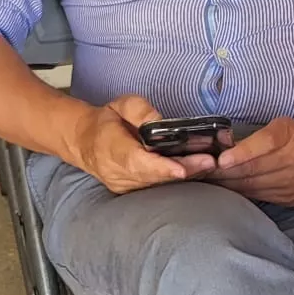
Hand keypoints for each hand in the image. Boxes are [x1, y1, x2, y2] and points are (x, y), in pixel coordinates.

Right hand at [70, 95, 213, 193]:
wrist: (84, 141)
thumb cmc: (107, 120)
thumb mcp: (121, 104)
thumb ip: (140, 110)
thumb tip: (161, 121)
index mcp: (110, 147)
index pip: (136, 161)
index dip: (160, 167)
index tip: (181, 169)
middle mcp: (115, 171)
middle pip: (152, 176)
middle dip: (183, 170)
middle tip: (209, 162)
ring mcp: (123, 184)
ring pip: (155, 184)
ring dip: (183, 176)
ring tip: (208, 165)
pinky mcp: (130, 190)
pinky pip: (155, 187)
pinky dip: (175, 180)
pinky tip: (196, 171)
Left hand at [211, 117, 293, 205]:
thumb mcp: (281, 126)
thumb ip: (255, 136)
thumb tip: (220, 144)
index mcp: (290, 135)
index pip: (266, 143)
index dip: (242, 152)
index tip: (221, 159)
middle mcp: (293, 159)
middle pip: (254, 168)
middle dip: (224, 171)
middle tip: (200, 171)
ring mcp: (291, 182)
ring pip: (252, 185)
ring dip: (227, 183)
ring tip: (206, 180)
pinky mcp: (287, 199)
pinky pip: (257, 196)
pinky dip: (238, 192)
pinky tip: (224, 189)